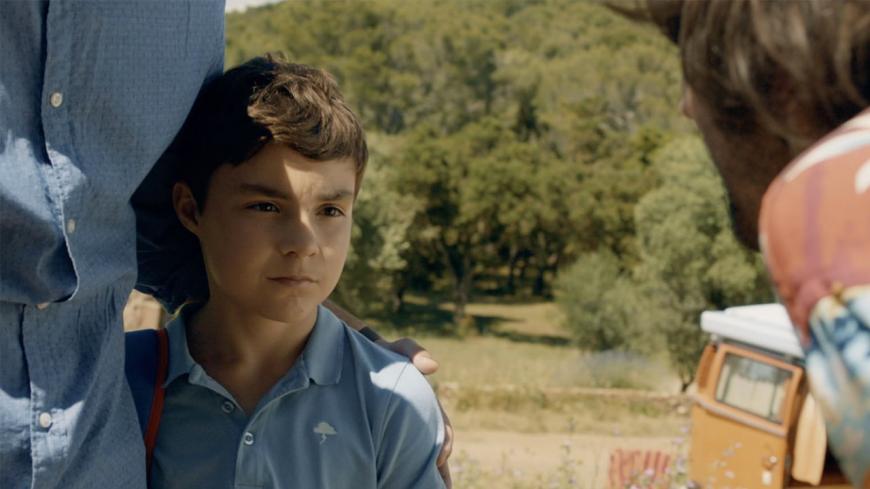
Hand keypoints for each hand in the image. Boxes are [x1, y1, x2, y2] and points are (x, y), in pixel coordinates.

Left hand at [378, 337, 452, 487]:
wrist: (359, 359)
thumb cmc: (382, 355)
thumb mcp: (398, 350)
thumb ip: (414, 351)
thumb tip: (433, 367)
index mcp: (428, 406)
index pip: (443, 429)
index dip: (445, 443)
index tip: (440, 458)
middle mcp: (420, 421)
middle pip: (436, 450)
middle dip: (440, 469)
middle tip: (438, 485)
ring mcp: (405, 431)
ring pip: (421, 458)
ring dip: (427, 476)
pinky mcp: (390, 438)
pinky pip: (401, 458)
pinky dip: (409, 473)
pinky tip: (406, 485)